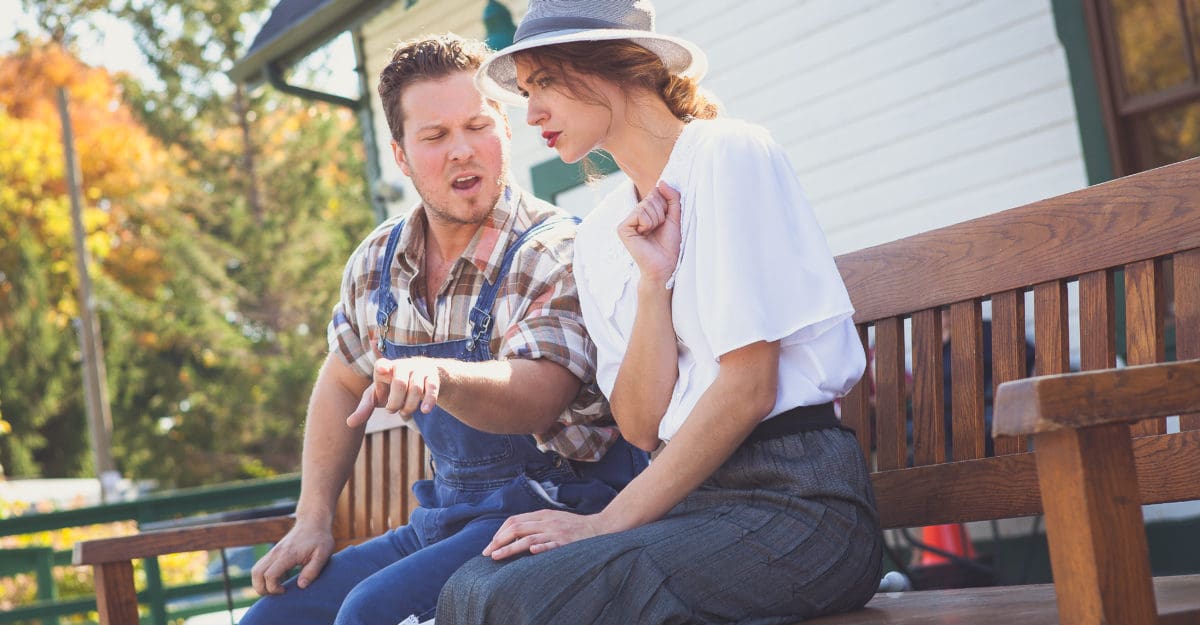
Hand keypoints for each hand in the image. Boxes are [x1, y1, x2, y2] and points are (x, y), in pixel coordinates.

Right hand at [250, 522, 334, 594]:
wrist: (313, 521)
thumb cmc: (319, 538)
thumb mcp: (323, 554)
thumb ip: (313, 571)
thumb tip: (301, 586)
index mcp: (288, 555)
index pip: (270, 576)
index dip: (274, 588)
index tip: (285, 591)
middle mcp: (276, 553)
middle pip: (256, 574)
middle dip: (262, 589)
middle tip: (277, 592)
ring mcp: (273, 552)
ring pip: (255, 570)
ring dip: (260, 583)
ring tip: (277, 588)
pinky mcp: (273, 552)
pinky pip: (260, 566)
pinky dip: (263, 576)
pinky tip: (280, 578)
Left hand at [345, 357, 441, 427]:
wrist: (420, 378)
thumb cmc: (392, 388)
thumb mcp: (376, 397)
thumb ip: (364, 409)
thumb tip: (349, 423)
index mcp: (384, 368)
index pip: (382, 364)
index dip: (382, 367)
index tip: (381, 369)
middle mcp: (402, 365)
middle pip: (400, 384)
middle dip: (396, 403)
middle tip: (391, 411)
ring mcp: (418, 369)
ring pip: (416, 389)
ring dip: (409, 406)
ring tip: (405, 412)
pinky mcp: (432, 376)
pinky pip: (432, 388)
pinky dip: (429, 400)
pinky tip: (425, 411)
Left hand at [483, 509, 606, 559]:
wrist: (600, 527)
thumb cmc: (574, 527)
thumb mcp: (553, 520)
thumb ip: (536, 525)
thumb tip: (515, 536)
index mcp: (542, 515)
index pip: (514, 520)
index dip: (500, 532)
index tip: (491, 545)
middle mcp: (546, 522)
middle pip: (516, 528)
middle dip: (498, 541)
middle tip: (487, 553)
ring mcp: (556, 532)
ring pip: (527, 538)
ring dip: (509, 548)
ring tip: (496, 556)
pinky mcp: (566, 542)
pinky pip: (551, 544)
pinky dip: (540, 548)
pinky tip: (530, 552)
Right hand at [618, 181, 681, 284]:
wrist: (664, 264)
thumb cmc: (669, 245)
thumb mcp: (675, 217)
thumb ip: (672, 198)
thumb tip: (662, 182)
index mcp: (645, 211)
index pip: (656, 193)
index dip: (665, 206)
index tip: (665, 222)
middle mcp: (635, 214)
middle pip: (651, 197)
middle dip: (661, 213)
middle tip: (658, 229)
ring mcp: (627, 221)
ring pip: (645, 205)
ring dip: (655, 220)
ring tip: (652, 233)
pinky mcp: (622, 228)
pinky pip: (639, 214)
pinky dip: (647, 224)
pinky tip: (644, 235)